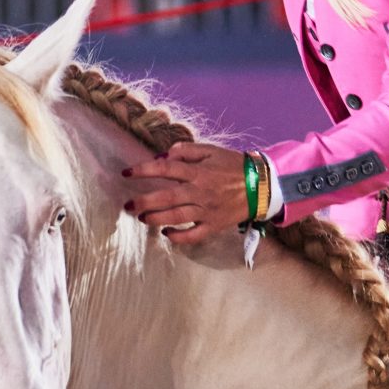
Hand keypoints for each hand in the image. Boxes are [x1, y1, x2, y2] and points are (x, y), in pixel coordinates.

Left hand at [121, 141, 248, 245]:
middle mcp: (201, 192)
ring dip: (156, 219)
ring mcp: (207, 211)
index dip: (143, 170)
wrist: (262, 186)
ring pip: (177, 217)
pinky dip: (178, 237)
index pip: (166, 169)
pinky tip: (166, 234)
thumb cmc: (233, 166)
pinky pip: (194, 235)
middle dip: (144, 201)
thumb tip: (163, 156)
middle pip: (167, 197)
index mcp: (199, 172)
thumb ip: (186, 150)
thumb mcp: (211, 150)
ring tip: (141, 218)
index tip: (127, 173)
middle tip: (128, 205)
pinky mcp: (214, 225)